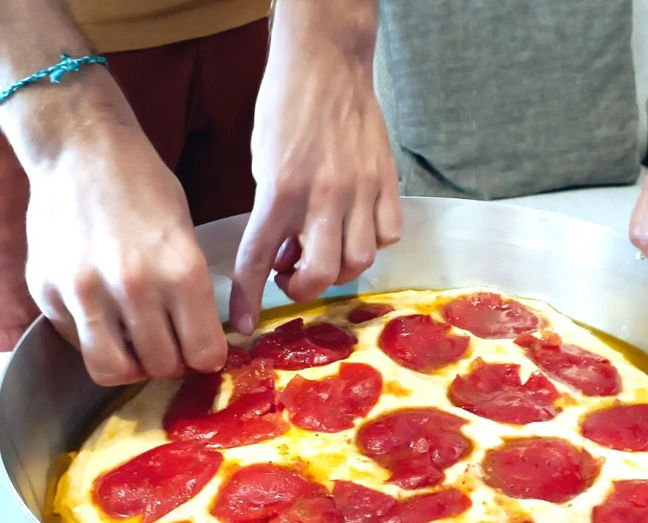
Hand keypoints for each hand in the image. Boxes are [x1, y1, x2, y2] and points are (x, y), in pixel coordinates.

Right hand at [26, 122, 226, 384]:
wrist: (82, 150)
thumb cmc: (145, 188)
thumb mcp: (187, 235)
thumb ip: (192, 292)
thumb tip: (198, 344)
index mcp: (182, 270)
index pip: (204, 351)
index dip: (207, 357)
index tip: (203, 350)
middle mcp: (135, 286)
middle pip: (161, 366)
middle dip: (171, 362)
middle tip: (170, 346)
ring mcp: (86, 291)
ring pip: (114, 370)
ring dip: (132, 365)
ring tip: (137, 345)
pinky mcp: (48, 292)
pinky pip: (79, 343)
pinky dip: (96, 341)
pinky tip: (105, 316)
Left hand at [229, 0, 400, 334]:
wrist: (325, 62)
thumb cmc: (284, 108)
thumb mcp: (262, 161)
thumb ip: (272, 211)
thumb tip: (284, 253)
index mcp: (280, 189)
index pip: (258, 259)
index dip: (249, 298)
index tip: (245, 323)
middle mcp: (323, 195)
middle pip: (321, 273)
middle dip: (302, 286)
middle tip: (291, 274)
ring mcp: (361, 189)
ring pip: (360, 260)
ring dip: (338, 268)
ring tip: (323, 250)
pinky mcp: (387, 181)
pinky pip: (390, 233)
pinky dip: (373, 242)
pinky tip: (357, 228)